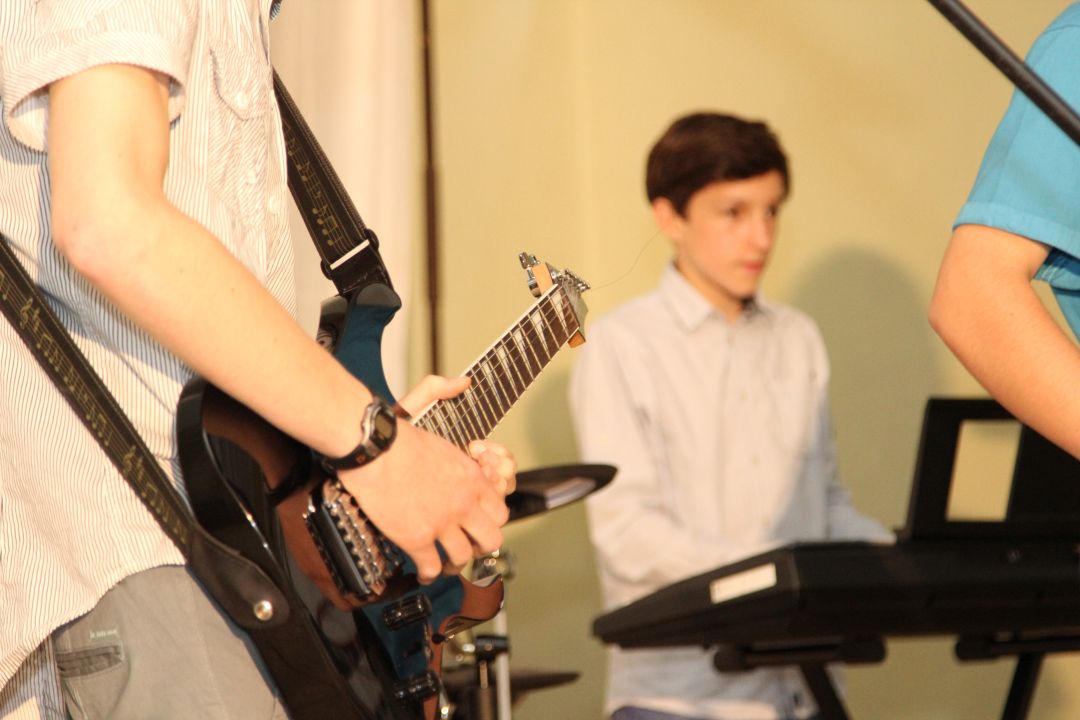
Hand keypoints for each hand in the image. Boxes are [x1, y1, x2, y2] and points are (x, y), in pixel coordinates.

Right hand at [340, 376, 511, 582]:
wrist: (369, 448)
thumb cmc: (393, 430)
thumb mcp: (426, 404)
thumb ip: (447, 390)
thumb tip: (464, 381)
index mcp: (470, 476)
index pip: (500, 510)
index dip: (490, 520)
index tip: (479, 523)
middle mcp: (463, 503)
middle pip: (491, 540)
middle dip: (480, 546)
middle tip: (468, 547)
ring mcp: (441, 523)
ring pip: (462, 557)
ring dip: (454, 562)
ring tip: (445, 563)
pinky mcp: (416, 538)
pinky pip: (431, 567)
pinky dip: (429, 572)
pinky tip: (424, 570)